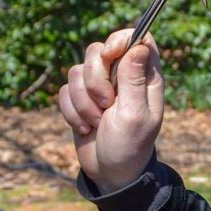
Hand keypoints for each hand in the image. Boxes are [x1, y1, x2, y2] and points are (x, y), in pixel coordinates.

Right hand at [58, 29, 163, 192]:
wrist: (110, 173)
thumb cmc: (129, 146)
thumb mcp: (135, 114)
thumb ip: (134, 79)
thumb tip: (139, 44)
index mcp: (146, 77)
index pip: (137, 38)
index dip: (120, 39)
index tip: (110, 54)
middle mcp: (123, 76)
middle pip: (98, 50)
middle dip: (96, 79)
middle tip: (107, 103)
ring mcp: (100, 86)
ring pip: (77, 71)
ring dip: (83, 101)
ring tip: (97, 121)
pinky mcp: (80, 98)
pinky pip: (65, 89)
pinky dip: (71, 110)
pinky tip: (85, 127)